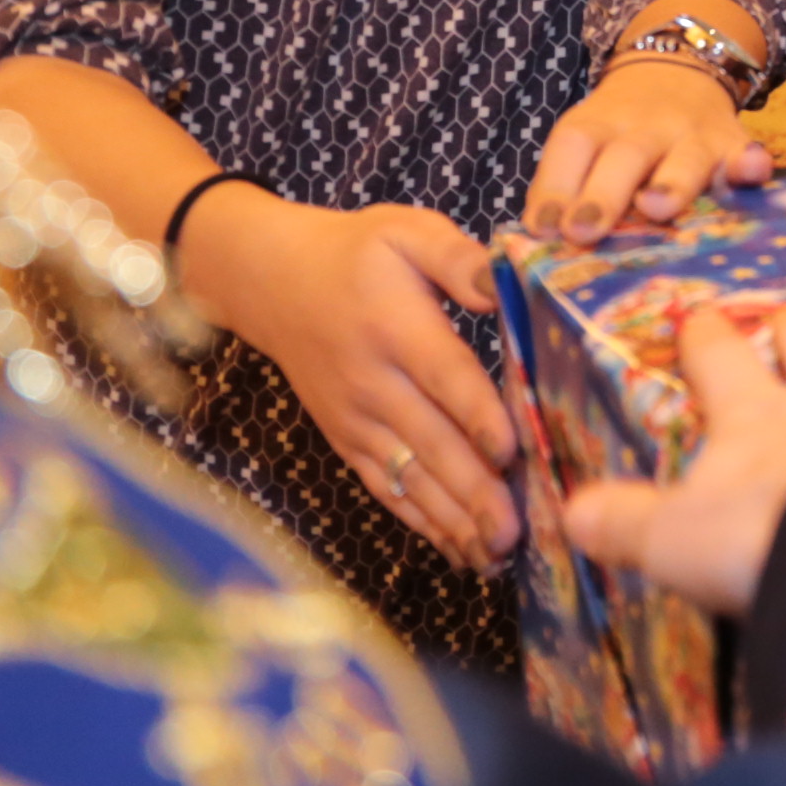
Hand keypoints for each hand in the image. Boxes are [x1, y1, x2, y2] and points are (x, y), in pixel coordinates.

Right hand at [180, 190, 519, 567]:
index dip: (477, 415)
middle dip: (473, 490)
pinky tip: (457, 550)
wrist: (270, 281)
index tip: (511, 450)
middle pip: (430, 441)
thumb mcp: (407, 231)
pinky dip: (420, 521)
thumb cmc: (357, 253)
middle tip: (515, 530)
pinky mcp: (346, 440)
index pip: (444, 376)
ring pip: (409, 476)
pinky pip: (384, 487)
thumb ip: (458, 258)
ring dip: (452, 519)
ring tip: (495, 554)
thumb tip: (503, 282)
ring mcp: (356, 419)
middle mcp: (373, 382)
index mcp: (396, 327)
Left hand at [525, 59, 769, 244]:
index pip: (572, 148)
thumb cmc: (620, 131)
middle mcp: (646, 127)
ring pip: (685, 159)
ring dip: (671, 184)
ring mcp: (694, 135)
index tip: (543, 230)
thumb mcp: (586, 141)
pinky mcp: (735, 145)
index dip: (554, 187)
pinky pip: (746, 154)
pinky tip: (754, 171)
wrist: (678, 72)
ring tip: (656, 208)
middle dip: (604, 195)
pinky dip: (751, 164)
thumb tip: (541, 240)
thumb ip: (565, 186)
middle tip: (584, 231)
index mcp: (598, 125)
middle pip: (625, 157)